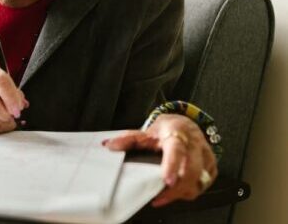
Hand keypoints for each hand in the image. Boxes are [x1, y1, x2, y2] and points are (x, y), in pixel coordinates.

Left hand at [103, 114, 217, 206]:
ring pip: (199, 181)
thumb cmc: (166, 130)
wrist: (185, 124)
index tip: (167, 180)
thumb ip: (128, 139)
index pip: (177, 150)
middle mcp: (195, 145)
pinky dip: (189, 191)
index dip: (172, 165)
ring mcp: (206, 156)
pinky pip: (203, 185)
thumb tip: (109, 145)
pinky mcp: (211, 166)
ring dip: (182, 192)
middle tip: (159, 197)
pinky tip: (177, 191)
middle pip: (191, 171)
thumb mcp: (146, 132)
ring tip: (165, 194)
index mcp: (178, 134)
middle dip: (176, 189)